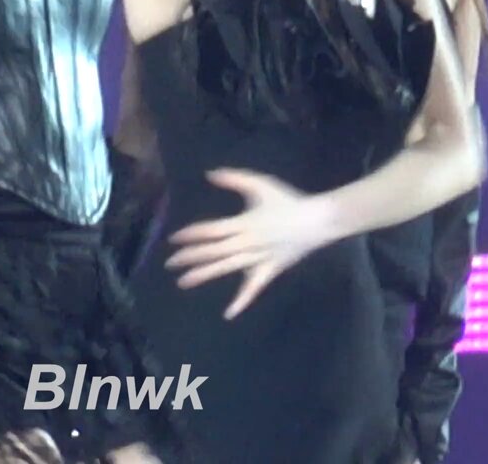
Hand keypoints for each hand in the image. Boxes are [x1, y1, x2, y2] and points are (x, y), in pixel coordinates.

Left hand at [163, 167, 335, 318]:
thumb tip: (209, 174)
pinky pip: (254, 288)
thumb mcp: (261, 183)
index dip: (191, 234)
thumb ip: (234, 178)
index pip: (211, 230)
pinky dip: (242, 301)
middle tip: (170, 263)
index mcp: (244, 223)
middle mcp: (247, 243)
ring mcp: (258, 259)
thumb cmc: (288, 200)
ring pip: (226, 269)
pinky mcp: (269, 270)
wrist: (318, 220)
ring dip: (204, 275)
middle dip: (190, 257)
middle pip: (214, 252)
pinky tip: (229, 314)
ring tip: (183, 282)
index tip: (174, 239)